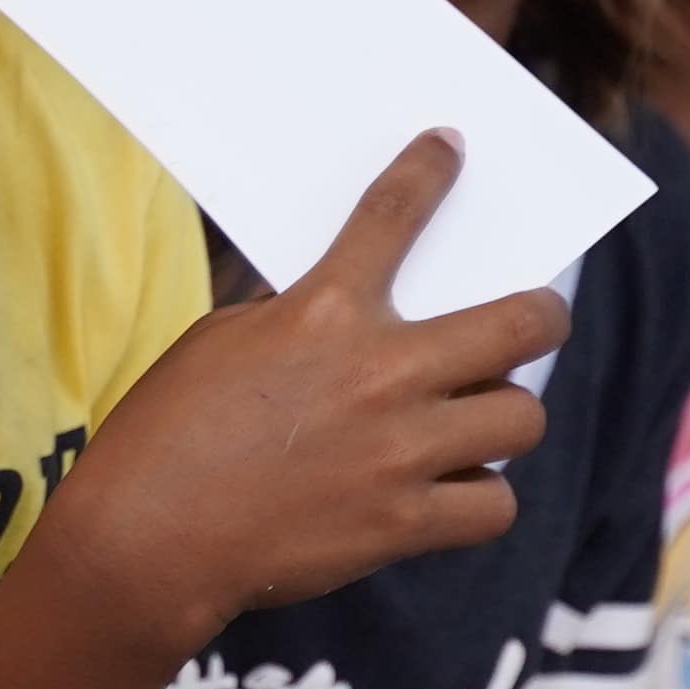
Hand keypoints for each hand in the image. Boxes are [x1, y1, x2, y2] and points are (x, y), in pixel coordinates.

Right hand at [49, 135, 564, 645]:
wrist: (147, 540)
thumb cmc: (168, 433)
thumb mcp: (222, 341)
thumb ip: (300, 318)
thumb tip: (357, 311)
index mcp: (322, 312)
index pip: (394, 214)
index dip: (430, 171)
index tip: (450, 149)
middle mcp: (378, 373)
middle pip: (520, 324)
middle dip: (542, 314)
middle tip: (536, 319)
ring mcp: (399, 452)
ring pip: (522, 419)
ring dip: (505, 415)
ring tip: (479, 421)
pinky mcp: (402, 524)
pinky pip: (494, 505)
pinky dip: (481, 498)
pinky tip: (454, 491)